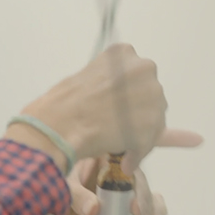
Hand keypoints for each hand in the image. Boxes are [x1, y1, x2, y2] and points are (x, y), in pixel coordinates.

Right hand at [20, 43, 201, 173]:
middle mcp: (143, 68)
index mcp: (124, 53)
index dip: (129, 96)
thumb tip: (119, 101)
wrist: (60, 124)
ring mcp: (151, 94)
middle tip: (117, 128)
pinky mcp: (152, 122)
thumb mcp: (88, 77)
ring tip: (119, 145)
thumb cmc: (63, 104)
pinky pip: (149, 141)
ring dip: (140, 134)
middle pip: (151, 97)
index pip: (137, 76)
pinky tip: (125, 160)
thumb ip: (110, 83)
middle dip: (138, 113)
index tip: (118, 109)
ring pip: (154, 120)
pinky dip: (138, 153)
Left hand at [51, 158, 166, 214]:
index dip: (133, 175)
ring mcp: (122, 180)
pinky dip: (157, 208)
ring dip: (150, 207)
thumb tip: (94, 210)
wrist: (44, 198)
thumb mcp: (61, 185)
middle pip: (138, 176)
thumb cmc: (50, 181)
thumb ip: (76, 196)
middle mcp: (116, 163)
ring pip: (145, 189)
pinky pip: (149, 198)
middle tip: (137, 214)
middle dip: (142, 197)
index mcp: (102, 150)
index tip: (132, 195)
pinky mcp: (127, 195)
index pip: (127, 157)